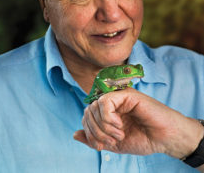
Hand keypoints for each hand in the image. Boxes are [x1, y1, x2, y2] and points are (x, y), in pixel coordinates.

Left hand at [74, 88, 203, 159]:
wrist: (164, 138)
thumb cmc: (143, 139)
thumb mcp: (114, 143)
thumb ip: (94, 139)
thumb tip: (74, 134)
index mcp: (108, 112)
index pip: (86, 116)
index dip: (89, 132)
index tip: (100, 146)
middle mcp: (111, 101)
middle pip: (88, 111)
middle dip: (96, 131)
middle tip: (111, 141)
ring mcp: (118, 96)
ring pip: (95, 106)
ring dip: (103, 126)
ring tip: (118, 134)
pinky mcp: (126, 94)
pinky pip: (105, 102)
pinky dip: (108, 118)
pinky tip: (120, 126)